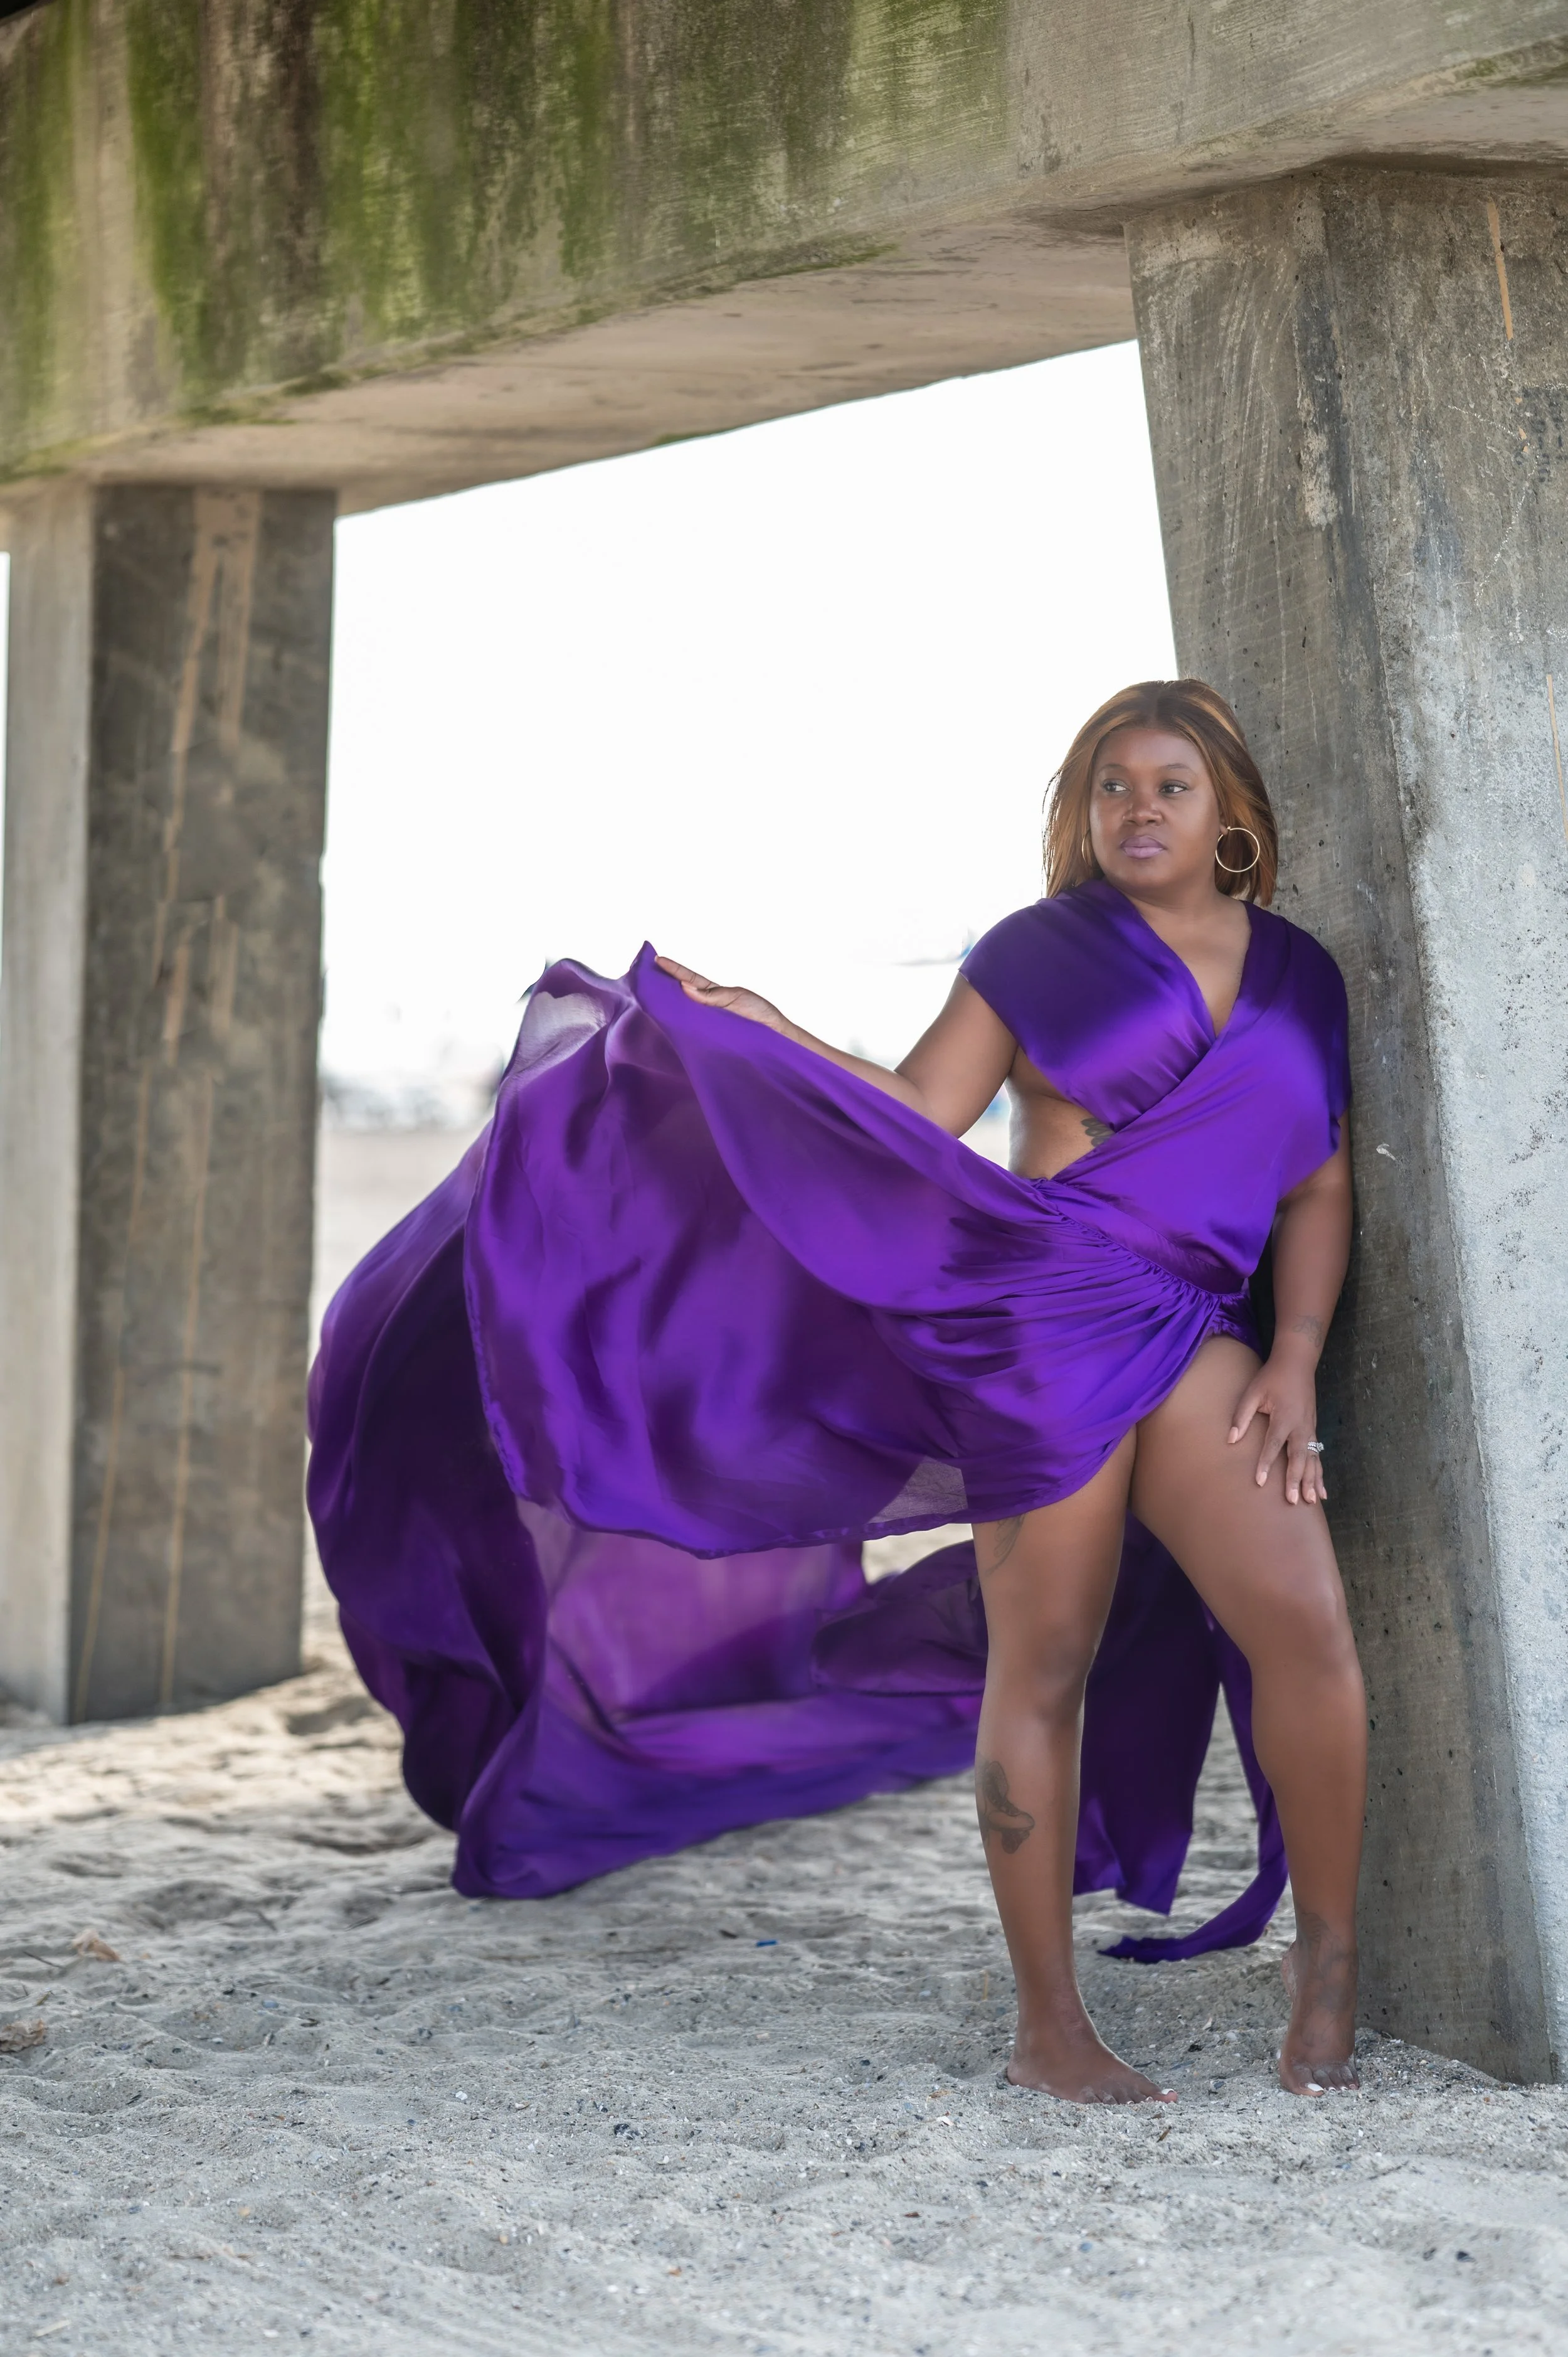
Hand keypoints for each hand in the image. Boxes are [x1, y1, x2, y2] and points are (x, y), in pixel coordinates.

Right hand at [654, 955, 785, 1030]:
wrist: (775, 1036)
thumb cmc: (759, 1014)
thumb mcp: (736, 998)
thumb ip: (711, 995)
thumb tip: (685, 987)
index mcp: (713, 993)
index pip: (689, 978)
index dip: (674, 969)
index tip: (657, 959)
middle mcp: (706, 1005)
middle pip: (680, 993)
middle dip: (663, 984)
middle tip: (644, 974)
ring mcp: (706, 1021)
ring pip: (683, 1011)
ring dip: (667, 1004)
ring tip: (650, 995)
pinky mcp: (709, 1037)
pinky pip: (690, 1028)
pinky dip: (678, 1024)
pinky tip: (667, 1021)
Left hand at [1228, 1348, 1326, 1504]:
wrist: (1297, 1363)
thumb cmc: (1271, 1378)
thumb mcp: (1252, 1392)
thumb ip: (1241, 1416)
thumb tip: (1230, 1440)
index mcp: (1283, 1416)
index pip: (1274, 1444)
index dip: (1266, 1463)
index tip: (1260, 1482)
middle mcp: (1300, 1425)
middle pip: (1299, 1457)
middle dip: (1296, 1479)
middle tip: (1293, 1500)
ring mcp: (1310, 1428)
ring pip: (1313, 1459)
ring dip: (1312, 1481)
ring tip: (1312, 1501)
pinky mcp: (1313, 1429)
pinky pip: (1318, 1456)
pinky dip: (1320, 1474)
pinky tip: (1322, 1491)